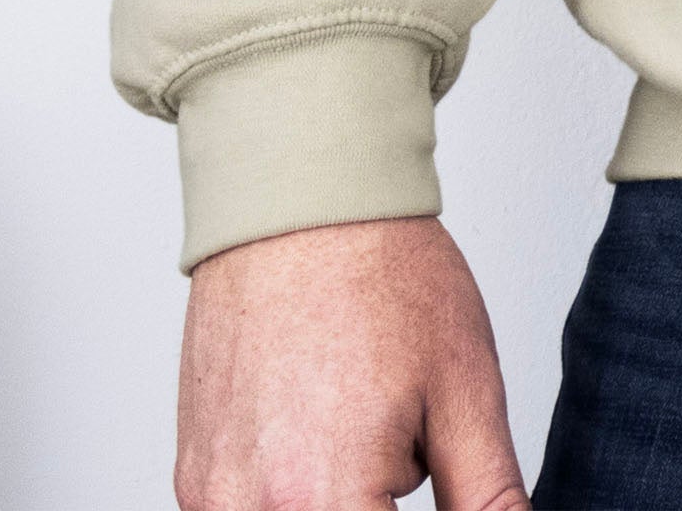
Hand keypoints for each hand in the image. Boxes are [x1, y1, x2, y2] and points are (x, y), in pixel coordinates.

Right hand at [176, 216, 528, 510]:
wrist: (299, 202)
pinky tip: (322, 419)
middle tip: (400, 431)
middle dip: (381, 503)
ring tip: (361, 423)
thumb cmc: (384, 277)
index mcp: (325, 501)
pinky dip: (297, 485)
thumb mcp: (466, 391)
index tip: (433, 466)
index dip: (417, 510)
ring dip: (339, 498)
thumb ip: (487, 495)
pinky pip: (253, 510)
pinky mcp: (194, 478)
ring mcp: (212, 499)